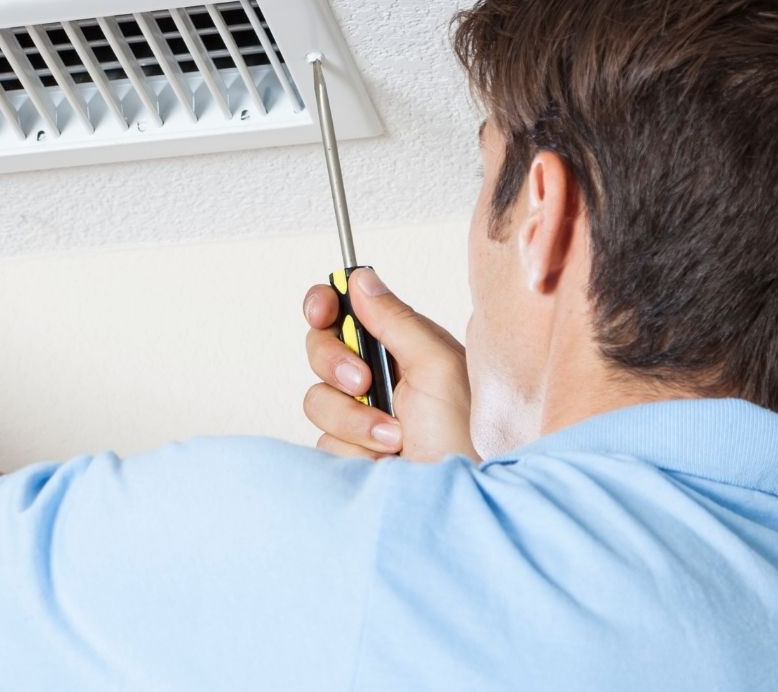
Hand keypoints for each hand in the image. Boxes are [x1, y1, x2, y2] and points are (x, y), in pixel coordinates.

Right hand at [301, 268, 477, 461]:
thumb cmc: (461, 436)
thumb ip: (396, 320)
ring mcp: (358, 413)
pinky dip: (355, 447)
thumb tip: (361, 279)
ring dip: (354, 418)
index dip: (324, 305)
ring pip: (317, 397)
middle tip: (363, 382)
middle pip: (319, 348)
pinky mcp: (346, 447)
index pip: (347, 311)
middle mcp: (377, 375)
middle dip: (335, 364)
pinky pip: (323, 436)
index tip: (321, 312)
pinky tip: (385, 458)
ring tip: (394, 436)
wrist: (451, 499)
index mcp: (401, 346)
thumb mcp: (437, 366)